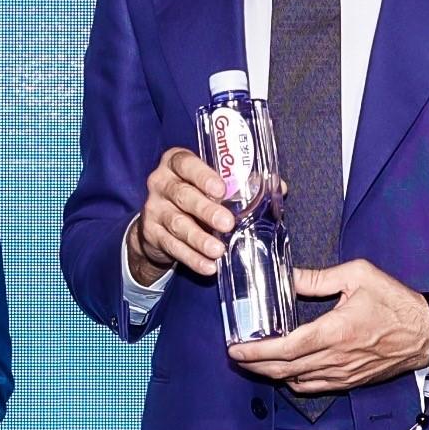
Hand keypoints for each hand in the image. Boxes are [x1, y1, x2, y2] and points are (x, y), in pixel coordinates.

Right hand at [128, 147, 232, 283]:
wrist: (159, 221)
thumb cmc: (194, 194)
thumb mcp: (209, 183)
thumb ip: (238, 182)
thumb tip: (277, 186)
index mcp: (176, 163)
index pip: (186, 163)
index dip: (203, 176)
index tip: (221, 189)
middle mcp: (161, 182)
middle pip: (182, 194)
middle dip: (205, 210)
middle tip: (227, 223)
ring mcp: (154, 208)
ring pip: (177, 223)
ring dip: (199, 238)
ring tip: (218, 250)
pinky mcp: (151, 233)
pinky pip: (173, 247)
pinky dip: (192, 258)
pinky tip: (208, 266)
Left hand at [226, 261, 428, 394]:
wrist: (427, 334)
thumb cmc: (396, 302)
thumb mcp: (358, 276)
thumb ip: (318, 278)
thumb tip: (288, 277)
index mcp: (334, 332)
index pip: (285, 348)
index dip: (256, 352)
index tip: (235, 349)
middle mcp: (335, 359)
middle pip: (283, 370)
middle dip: (255, 365)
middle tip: (236, 356)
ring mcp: (342, 375)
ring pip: (295, 382)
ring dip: (271, 374)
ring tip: (254, 362)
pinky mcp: (349, 382)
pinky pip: (313, 387)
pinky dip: (293, 381)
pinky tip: (284, 370)